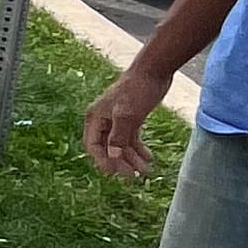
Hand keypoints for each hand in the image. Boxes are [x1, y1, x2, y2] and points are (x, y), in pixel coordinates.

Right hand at [85, 60, 172, 180]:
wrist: (154, 70)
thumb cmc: (137, 89)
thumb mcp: (127, 114)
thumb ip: (119, 136)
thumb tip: (112, 157)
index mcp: (95, 118)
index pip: (93, 146)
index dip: (102, 160)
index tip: (114, 174)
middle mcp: (103, 120)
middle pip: (108, 148)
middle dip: (120, 163)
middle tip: (133, 177)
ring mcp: (117, 119)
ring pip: (121, 145)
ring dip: (131, 158)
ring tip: (146, 170)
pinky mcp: (130, 118)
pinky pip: (131, 138)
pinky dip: (138, 149)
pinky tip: (149, 158)